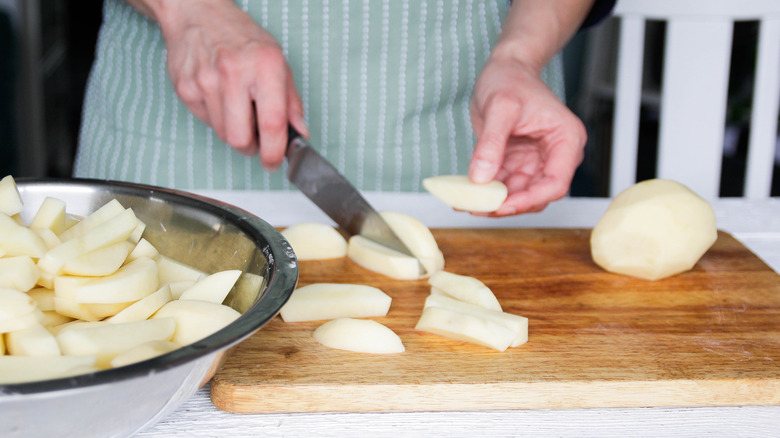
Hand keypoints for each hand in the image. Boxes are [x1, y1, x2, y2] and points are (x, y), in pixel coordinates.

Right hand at [154, 0, 306, 170]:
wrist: (198, 14)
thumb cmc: (242, 38)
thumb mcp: (278, 62)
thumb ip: (291, 102)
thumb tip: (299, 133)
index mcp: (265, 66)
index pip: (272, 124)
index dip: (274, 152)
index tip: (275, 161)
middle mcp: (234, 73)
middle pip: (241, 140)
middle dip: (251, 148)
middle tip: (257, 139)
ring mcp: (206, 81)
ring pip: (222, 135)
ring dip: (234, 132)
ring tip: (238, 109)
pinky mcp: (186, 89)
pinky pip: (206, 122)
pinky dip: (216, 119)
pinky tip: (220, 98)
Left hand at [469, 56, 585, 215]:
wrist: (505, 69)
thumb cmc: (511, 79)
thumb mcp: (500, 108)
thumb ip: (491, 143)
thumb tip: (481, 178)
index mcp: (566, 140)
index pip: (555, 183)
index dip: (529, 199)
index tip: (502, 206)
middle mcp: (556, 155)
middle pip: (538, 195)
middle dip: (508, 205)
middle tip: (476, 208)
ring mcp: (537, 161)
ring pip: (519, 194)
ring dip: (494, 202)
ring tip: (465, 203)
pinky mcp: (519, 163)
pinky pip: (504, 185)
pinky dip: (486, 192)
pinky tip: (465, 194)